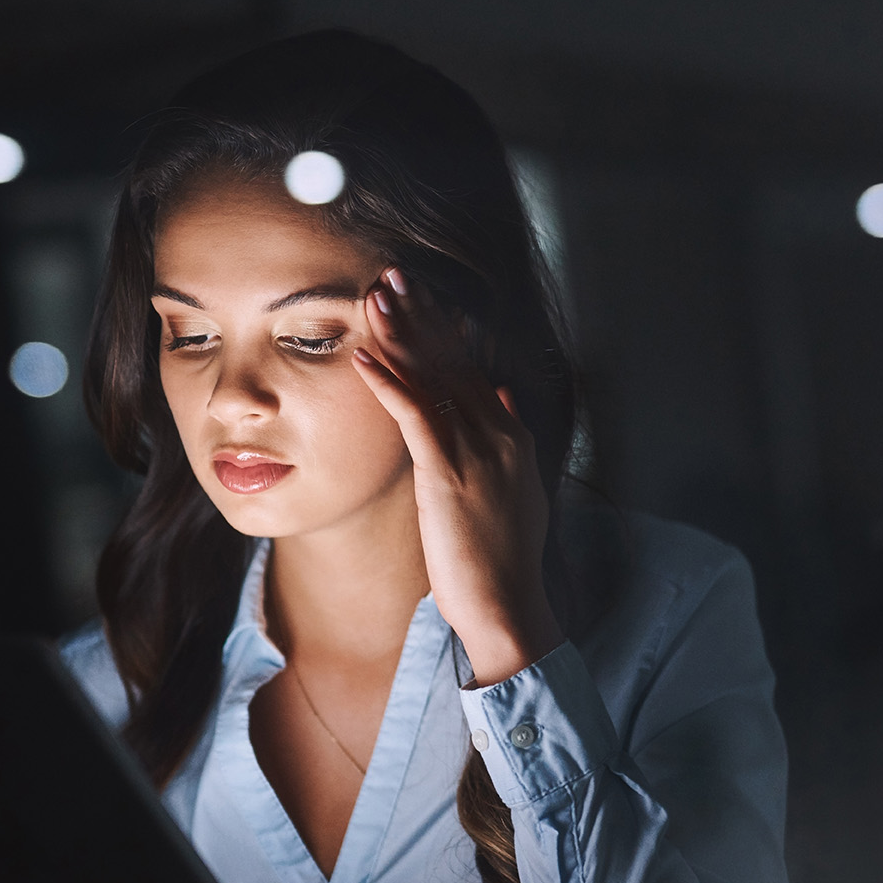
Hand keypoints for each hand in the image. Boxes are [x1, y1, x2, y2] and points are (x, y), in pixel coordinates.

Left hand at [354, 266, 562, 685]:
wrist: (508, 607)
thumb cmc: (503, 561)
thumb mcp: (517, 491)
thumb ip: (509, 439)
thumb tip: (505, 395)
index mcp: (512, 437)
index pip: (474, 370)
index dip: (443, 331)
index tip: (420, 300)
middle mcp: (499, 435)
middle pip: (455, 361)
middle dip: (422, 316)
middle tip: (393, 276)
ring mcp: (477, 453)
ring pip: (436, 379)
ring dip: (402, 334)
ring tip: (375, 297)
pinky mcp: (449, 475)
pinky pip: (416, 415)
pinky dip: (389, 382)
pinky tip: (364, 355)